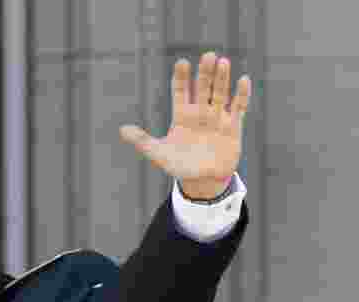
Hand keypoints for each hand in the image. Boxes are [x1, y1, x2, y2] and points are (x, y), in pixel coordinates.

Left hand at [120, 52, 251, 198]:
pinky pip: (238, 107)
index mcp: (181, 116)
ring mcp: (217, 118)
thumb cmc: (179, 166)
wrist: (203, 181)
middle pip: (202, 88)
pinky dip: (241, 95)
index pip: (180, 91)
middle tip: (208, 56)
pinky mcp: (233, 126)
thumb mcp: (159, 154)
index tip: (182, 62)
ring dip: (222, 79)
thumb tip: (122, 129)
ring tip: (222, 62)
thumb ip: (142, 141)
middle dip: (205, 73)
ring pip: (220, 93)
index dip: (181, 78)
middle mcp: (200, 112)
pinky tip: (243, 80)